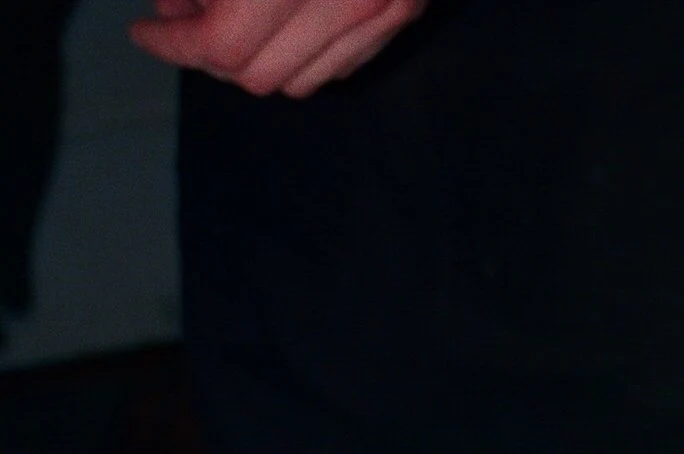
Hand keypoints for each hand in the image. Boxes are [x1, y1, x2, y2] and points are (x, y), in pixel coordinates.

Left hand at [129, 0, 426, 97]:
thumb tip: (180, 6)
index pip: (221, 43)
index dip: (174, 43)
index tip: (147, 32)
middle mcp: (343, 4)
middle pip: (257, 75)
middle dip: (208, 56)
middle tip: (181, 18)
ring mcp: (379, 13)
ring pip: (299, 80)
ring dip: (254, 60)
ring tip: (227, 18)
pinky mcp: (401, 11)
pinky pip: (341, 62)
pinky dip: (303, 54)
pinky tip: (283, 20)